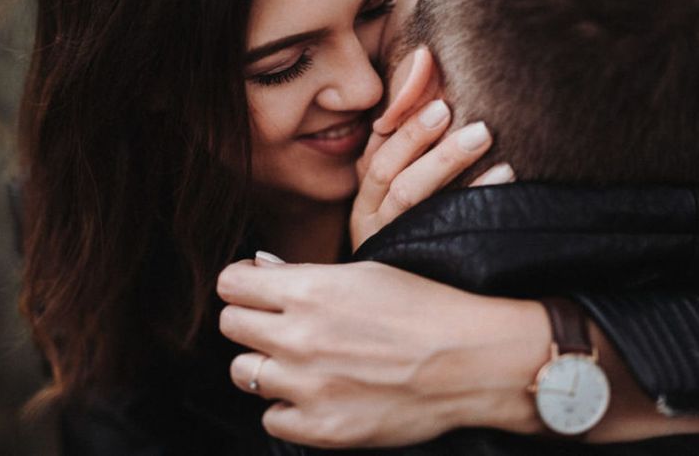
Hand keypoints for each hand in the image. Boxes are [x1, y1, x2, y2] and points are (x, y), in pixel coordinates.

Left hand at [217, 258, 549, 447]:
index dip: (240, 283)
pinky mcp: (321, 428)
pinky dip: (287, 407)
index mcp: (308, 290)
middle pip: (230, 325)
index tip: (253, 288)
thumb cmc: (424, 308)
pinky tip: (314, 394)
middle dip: (249, 319)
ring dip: (266, 364)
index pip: (230, 284)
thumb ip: (304, 275)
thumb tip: (260, 269)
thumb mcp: (365, 271)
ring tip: (300, 361)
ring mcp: (306, 386)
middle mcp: (298, 337)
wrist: (469, 360)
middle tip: (277, 323)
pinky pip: (271, 418)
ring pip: (243, 373)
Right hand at [350, 47, 514, 248]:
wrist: (408, 298)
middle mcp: (371, 214)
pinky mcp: (415, 260)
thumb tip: (425, 59)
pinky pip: (444, 225)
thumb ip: (410, 128)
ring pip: (410, 197)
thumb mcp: (404, 178)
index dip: (401, 118)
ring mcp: (390, 240)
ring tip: (480, 134)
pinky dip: (476, 197)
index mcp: (366, 189)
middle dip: (418, 137)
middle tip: (450, 110)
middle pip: (389, 170)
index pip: (377, 147)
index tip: (433, 87)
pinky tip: (505, 175)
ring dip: (444, 162)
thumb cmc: (416, 222)